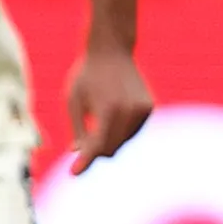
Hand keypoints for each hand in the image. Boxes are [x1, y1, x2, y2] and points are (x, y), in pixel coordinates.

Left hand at [64, 45, 152, 171]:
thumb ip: (78, 129)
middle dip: (96, 149)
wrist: (112, 50)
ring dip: (109, 139)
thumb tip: (79, 153)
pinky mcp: (149, 107)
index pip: (97, 144)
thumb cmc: (87, 75)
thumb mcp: (73, 101)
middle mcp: (128, 111)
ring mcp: (142, 110)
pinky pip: (132, 131)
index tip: (73, 172)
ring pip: (123, 141)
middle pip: (111, 147)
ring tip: (99, 117)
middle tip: (83, 144)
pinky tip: (112, 111)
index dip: (85, 160)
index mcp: (108, 109)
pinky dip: (121, 130)